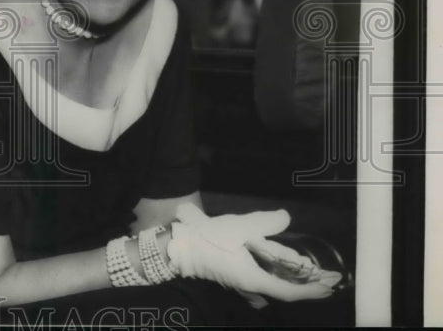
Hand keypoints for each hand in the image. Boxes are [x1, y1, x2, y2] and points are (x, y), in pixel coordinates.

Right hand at [166, 203, 341, 302]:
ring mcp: (242, 286)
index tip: (331, 285)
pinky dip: (278, 277)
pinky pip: (264, 284)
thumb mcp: (238, 227)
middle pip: (285, 292)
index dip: (313, 289)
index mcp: (254, 279)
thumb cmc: (209, 239)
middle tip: (326, 276)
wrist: (179, 246)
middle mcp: (251, 288)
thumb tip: (286, 217)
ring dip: (293, 281)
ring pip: (274, 289)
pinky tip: (281, 267)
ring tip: (309, 272)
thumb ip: (265, 223)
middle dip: (307, 285)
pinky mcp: (236, 280)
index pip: (290, 292)